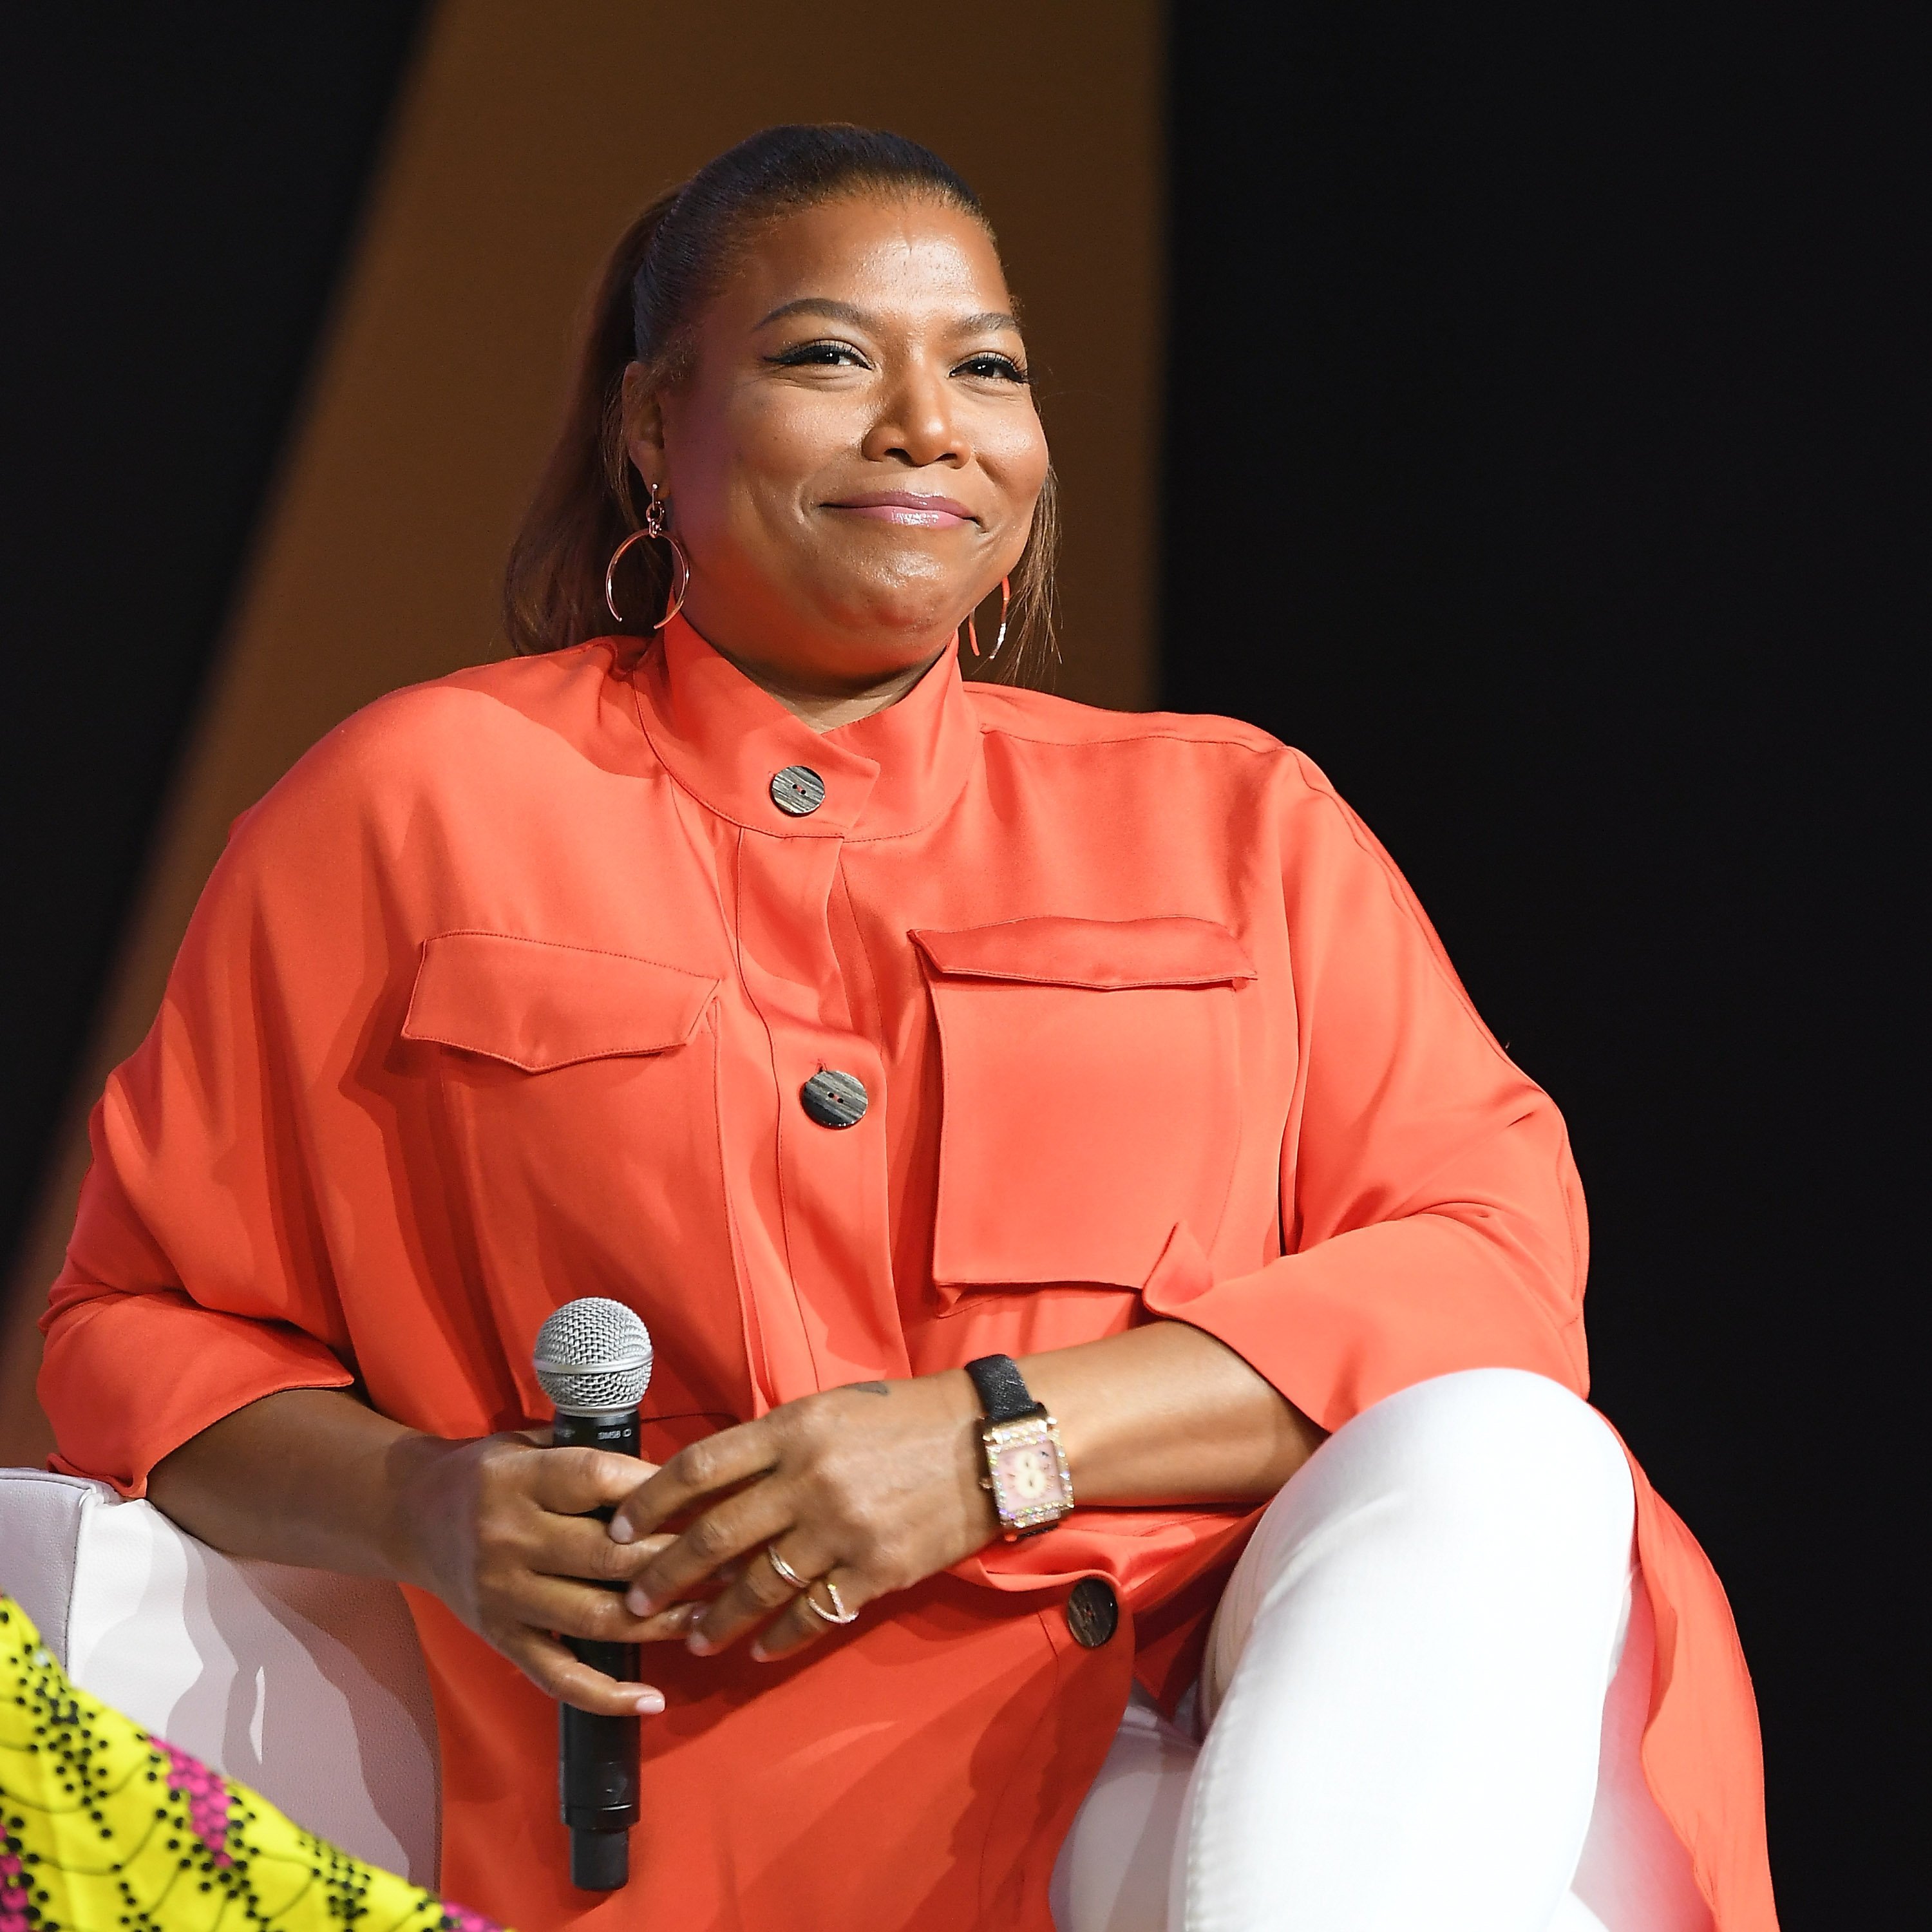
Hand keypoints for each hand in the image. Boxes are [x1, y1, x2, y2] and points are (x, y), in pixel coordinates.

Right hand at [393, 1430, 695, 1714]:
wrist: (409, 1515)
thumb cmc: (490, 1473)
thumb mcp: (529, 1443)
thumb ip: (588, 1456)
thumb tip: (672, 1474)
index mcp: (518, 1479)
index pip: (597, 1480)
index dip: (654, 1492)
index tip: (703, 1499)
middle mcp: (508, 1538)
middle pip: (607, 1556)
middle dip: (675, 1562)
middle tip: (728, 1561)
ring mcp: (503, 1595)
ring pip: (595, 1618)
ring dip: (659, 1624)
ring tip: (708, 1618)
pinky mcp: (500, 1638)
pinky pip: (557, 1676)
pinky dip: (605, 1695)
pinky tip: (650, 1700)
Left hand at [608, 1373, 996, 1662]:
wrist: (987, 1443)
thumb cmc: (905, 1417)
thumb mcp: (830, 1410)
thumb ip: (774, 1444)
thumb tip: (711, 1485)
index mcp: (792, 1429)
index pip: (699, 1469)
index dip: (649, 1502)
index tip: (617, 1528)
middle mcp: (809, 1479)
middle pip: (714, 1535)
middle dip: (665, 1574)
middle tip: (635, 1600)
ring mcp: (842, 1528)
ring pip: (758, 1585)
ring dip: (717, 1618)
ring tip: (693, 1638)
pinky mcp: (876, 1570)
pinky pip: (813, 1613)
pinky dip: (780, 1636)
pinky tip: (760, 1647)